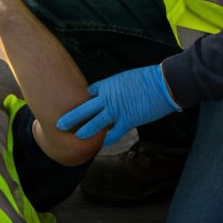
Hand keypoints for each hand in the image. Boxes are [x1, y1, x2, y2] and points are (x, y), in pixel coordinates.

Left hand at [57, 64, 176, 144]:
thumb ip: (117, 87)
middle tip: (59, 124)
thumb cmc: (148, 77)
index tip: (77, 107)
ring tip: (76, 137)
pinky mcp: (128, 120)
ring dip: (84, 131)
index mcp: (107, 85)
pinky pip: (114, 132)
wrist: (163, 83)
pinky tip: (103, 144)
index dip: (84, 101)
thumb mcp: (127, 78)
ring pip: (95, 123)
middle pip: (84, 109)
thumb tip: (116, 92)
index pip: (90, 94)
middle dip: (71, 117)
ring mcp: (116, 110)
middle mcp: (108, 98)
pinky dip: (109, 139)